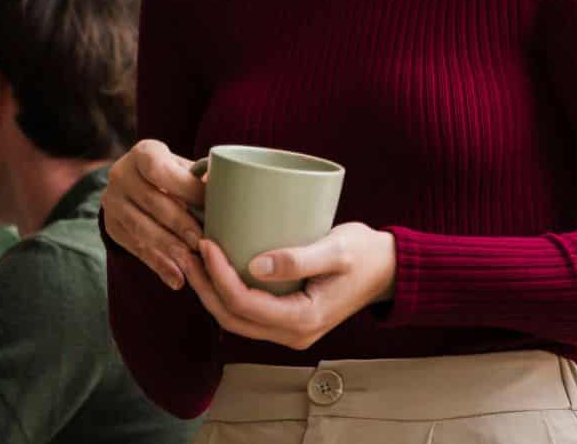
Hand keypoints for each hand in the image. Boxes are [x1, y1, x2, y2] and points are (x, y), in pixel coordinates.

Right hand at [102, 138, 204, 290]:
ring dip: (170, 249)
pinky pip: (135, 248)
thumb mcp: (182, 167)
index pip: (161, 171)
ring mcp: (111, 202)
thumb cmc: (173, 174)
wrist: (135, 183)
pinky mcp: (111, 227)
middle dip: (180, 225)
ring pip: (142, 230)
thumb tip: (225, 187)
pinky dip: (158, 265)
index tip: (211, 205)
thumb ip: (199, 177)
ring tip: (193, 265)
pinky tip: (176, 279)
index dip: (187, 189)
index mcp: (143, 153)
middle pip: (153, 203)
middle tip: (204, 243)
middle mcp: (120, 175)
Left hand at [183, 222, 397, 349]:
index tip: (207, 243)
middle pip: (231, 317)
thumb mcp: (336, 250)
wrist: (389, 270)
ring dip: (211, 291)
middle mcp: (292, 333)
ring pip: (235, 319)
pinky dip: (227, 293)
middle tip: (188, 251)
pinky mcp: (288, 319)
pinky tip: (219, 269)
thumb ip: (298, 259)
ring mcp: (289, 330)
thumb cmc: (366, 254)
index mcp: (303, 319)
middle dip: (205, 286)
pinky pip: (248, 313)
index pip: (244, 303)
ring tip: (195, 259)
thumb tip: (254, 265)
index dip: (218, 275)